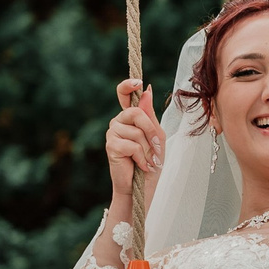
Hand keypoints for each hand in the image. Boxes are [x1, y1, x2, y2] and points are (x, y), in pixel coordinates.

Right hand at [105, 79, 164, 201]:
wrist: (143, 186)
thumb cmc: (152, 160)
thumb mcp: (157, 136)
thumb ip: (151, 115)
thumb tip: (146, 90)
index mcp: (130, 116)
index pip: (124, 94)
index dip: (128, 85)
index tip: (138, 82)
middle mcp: (119, 121)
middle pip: (136, 112)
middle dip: (151, 130)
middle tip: (157, 147)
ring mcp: (113, 132)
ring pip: (136, 131)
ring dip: (148, 148)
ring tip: (149, 160)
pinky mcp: (111, 146)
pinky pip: (132, 145)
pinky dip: (142, 157)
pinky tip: (141, 165)